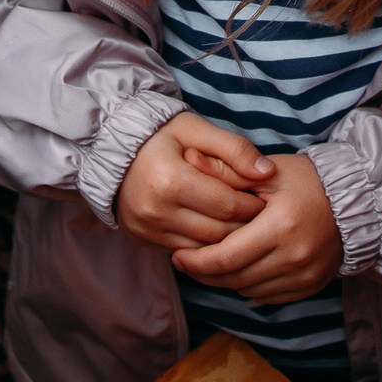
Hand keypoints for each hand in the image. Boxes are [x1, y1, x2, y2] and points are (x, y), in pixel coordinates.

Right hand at [116, 113, 270, 249]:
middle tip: (260, 216)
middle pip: (216, 231)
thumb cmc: (161, 135)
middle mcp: (155, 210)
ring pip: (202, 248)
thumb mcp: (197, 129)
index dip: (252, 204)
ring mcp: (146, 229)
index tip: (265, 199)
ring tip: (241, 223)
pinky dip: (204, 245)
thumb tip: (267, 172)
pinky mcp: (142, 239)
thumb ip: (234, 148)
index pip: (226, 205)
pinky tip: (215, 230)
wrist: (114, 148)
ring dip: (226, 240)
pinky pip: (184, 252)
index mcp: (170, 180)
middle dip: (244, 226)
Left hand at [171, 153, 342, 303]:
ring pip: (249, 290)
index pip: (226, 257)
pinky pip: (268, 296)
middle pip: (234, 279)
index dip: (197, 261)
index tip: (178, 256)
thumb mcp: (266, 172)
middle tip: (186, 262)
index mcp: (280, 226)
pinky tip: (240, 270)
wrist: (353, 198)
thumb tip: (188, 158)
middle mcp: (294, 256)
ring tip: (210, 265)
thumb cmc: (307, 180)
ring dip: (225, 281)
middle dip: (205, 273)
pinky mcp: (310, 286)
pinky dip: (249, 286)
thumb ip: (225, 170)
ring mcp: (305, 275)